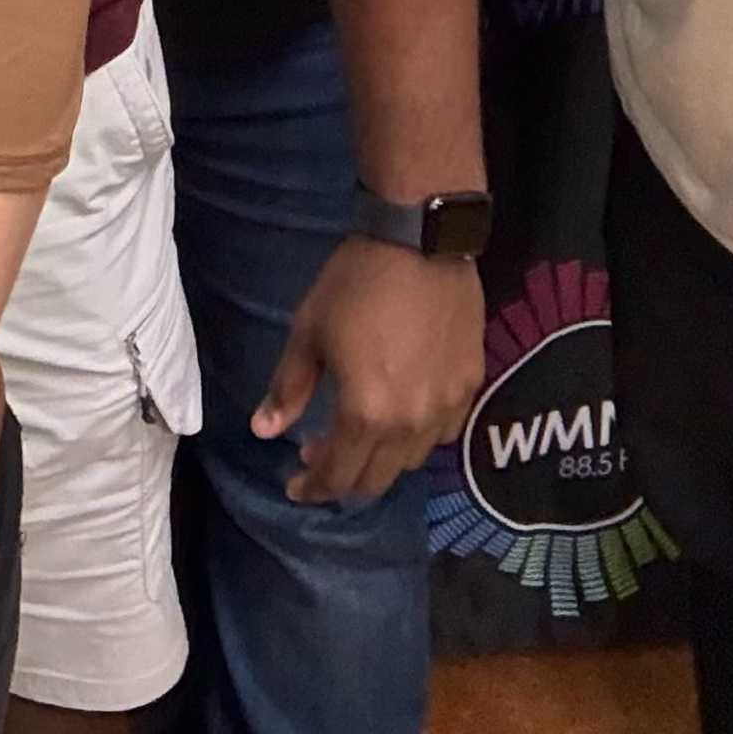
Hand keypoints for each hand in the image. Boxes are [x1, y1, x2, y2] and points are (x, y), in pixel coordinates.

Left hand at [252, 236, 483, 502]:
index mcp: (366, 414)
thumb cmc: (354, 285)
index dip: (314, 488)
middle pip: (377, 479)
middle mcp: (411, 425)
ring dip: (379, 461)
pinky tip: (399, 417)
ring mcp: (446, 408)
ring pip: (411, 460)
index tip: (295, 489)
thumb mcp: (308, 333)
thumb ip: (289, 389)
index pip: (339, 475)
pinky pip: (442, 433)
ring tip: (355, 437)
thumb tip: (263, 431)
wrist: (420, 244)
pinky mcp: (469, 387)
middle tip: (317, 461)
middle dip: (343, 480)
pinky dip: (416, 438)